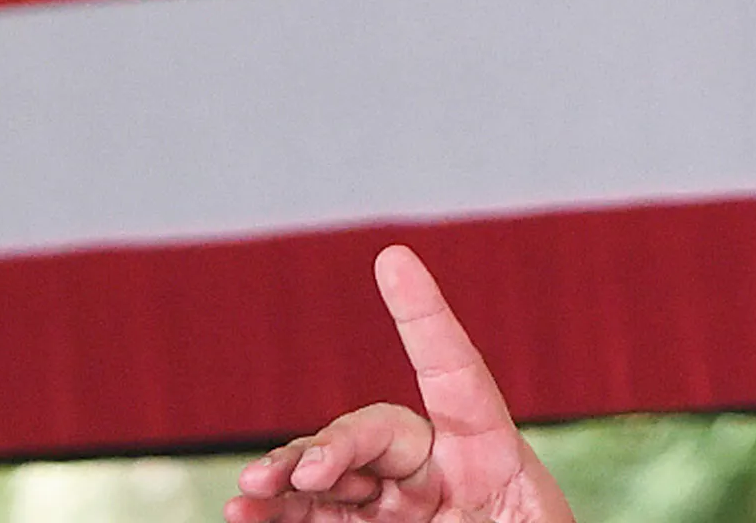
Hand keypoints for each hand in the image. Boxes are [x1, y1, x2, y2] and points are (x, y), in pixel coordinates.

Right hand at [225, 245, 575, 522]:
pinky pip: (318, 513)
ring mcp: (402, 500)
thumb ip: (509, 513)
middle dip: (335, 441)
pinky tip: (246, 512)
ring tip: (252, 488)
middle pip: (378, 430)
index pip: (456, 372)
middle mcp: (441, 466)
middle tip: (309, 471)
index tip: (393, 258)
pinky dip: (281, 511)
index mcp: (492, 453)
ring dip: (290, 472)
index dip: (424, 316)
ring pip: (334, 470)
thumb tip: (440, 497)